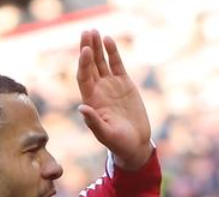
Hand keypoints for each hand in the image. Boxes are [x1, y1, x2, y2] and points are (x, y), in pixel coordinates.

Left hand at [76, 29, 152, 169]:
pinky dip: (113, 53)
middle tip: (86, 32)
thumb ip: (94, 122)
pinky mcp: (124, 84)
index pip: (84, 77)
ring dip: (97, 47)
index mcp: (91, 100)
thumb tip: (83, 108)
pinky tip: (108, 40)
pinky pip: (117, 65)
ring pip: (102, 62)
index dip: (84, 64)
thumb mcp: (106, 135)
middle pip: (90, 65)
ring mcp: (111, 86)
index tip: (87, 51)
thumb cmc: (118, 143)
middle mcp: (98, 90)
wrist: (135, 144)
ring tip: (95, 30)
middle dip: (87, 49)